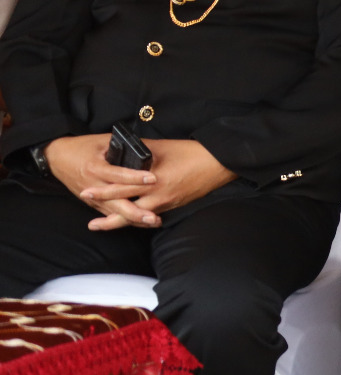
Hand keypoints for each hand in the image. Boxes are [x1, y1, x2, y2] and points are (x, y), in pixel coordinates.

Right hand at [45, 134, 159, 229]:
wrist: (56, 158)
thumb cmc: (81, 147)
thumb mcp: (101, 142)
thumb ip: (121, 148)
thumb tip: (145, 149)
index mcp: (95, 168)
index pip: (118, 175)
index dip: (136, 178)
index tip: (154, 179)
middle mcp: (93, 186)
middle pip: (116, 202)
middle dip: (136, 211)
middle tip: (154, 217)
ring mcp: (91, 197)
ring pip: (114, 212)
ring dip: (133, 219)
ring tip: (152, 222)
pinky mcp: (91, 203)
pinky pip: (109, 213)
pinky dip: (123, 220)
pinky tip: (140, 223)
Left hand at [98, 140, 235, 229]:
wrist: (219, 163)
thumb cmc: (193, 152)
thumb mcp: (163, 149)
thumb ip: (142, 154)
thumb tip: (125, 153)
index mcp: (154, 179)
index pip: (123, 188)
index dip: (103, 191)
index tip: (86, 192)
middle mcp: (159, 195)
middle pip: (128, 211)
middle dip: (108, 218)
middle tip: (91, 224)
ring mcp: (168, 202)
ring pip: (140, 218)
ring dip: (122, 222)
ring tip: (105, 226)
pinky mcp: (175, 205)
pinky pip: (152, 215)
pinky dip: (139, 218)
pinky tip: (131, 220)